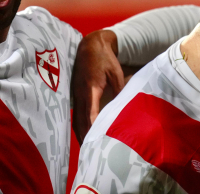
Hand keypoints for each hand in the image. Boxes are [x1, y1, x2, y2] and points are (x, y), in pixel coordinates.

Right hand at [71, 30, 124, 144]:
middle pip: (81, 121)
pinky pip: (76, 115)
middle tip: (93, 153)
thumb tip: (124, 108)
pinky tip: (85, 136)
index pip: (91, 112)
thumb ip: (119, 91)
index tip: (97, 140)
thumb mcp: (116, 74)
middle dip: (87, 137)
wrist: (89, 46)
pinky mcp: (75, 95)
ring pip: (77, 120)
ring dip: (82, 135)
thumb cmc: (105, 60)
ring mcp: (75, 95)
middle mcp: (80, 94)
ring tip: (89, 150)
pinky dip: (80, 127)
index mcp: (91, 88)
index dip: (93, 127)